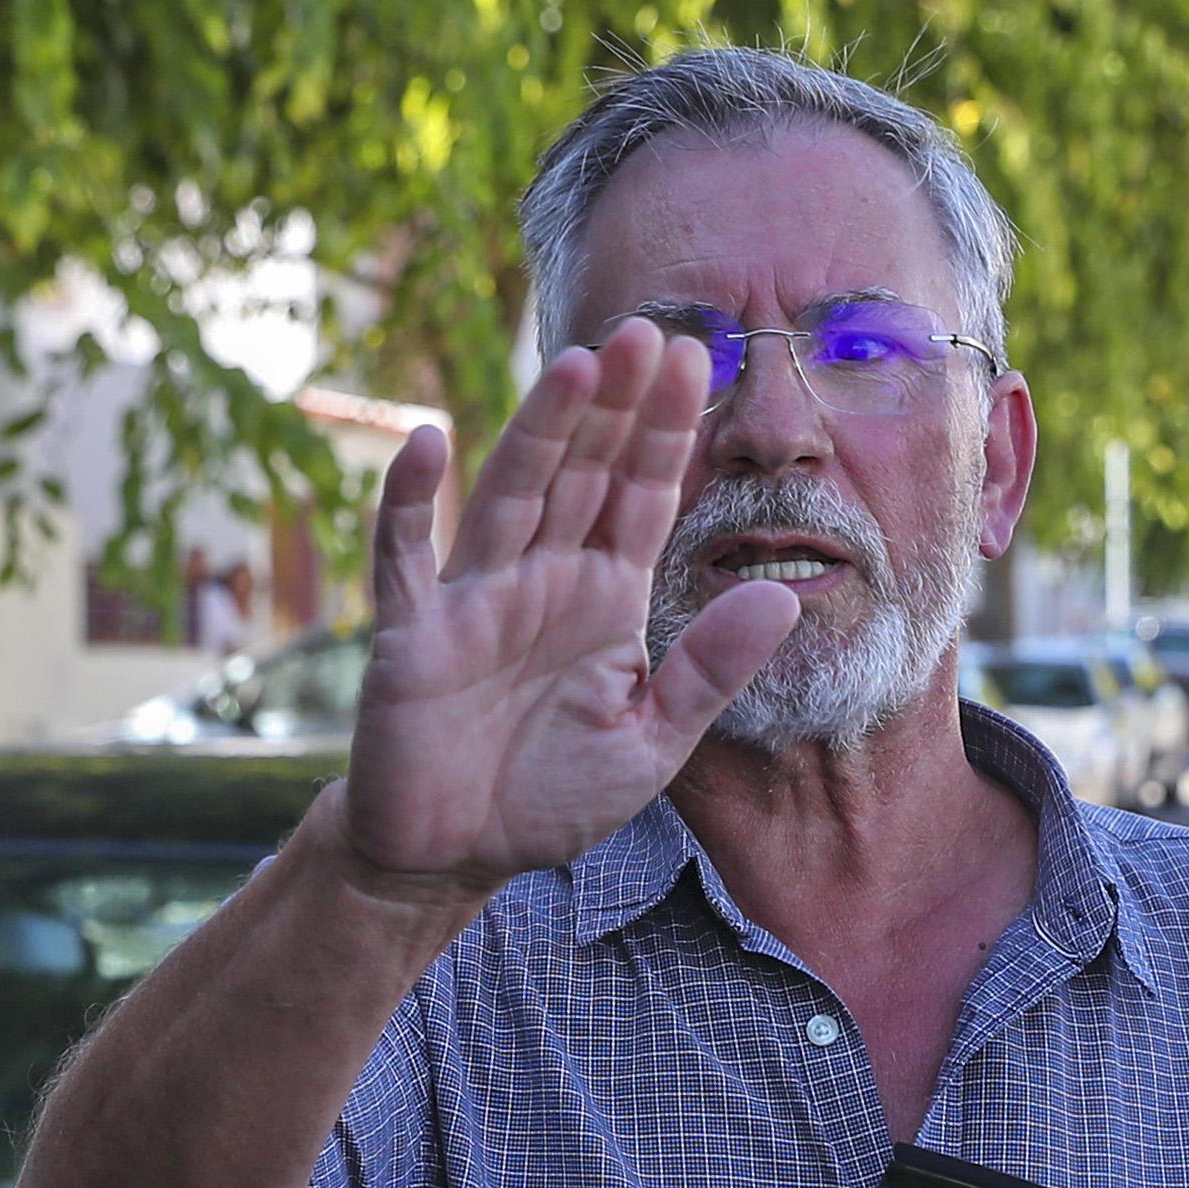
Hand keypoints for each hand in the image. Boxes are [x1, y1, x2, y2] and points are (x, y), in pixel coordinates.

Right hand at [332, 323, 800, 892]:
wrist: (456, 856)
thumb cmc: (549, 796)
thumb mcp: (650, 741)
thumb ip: (708, 671)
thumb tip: (783, 598)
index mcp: (603, 598)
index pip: (642, 498)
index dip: (668, 434)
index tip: (701, 363)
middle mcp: (542, 580)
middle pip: (583, 474)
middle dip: (617, 408)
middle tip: (652, 331)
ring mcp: (474, 598)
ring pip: (511, 493)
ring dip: (542, 429)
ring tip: (580, 364)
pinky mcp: (412, 634)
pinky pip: (405, 557)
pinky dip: (408, 501)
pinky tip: (425, 441)